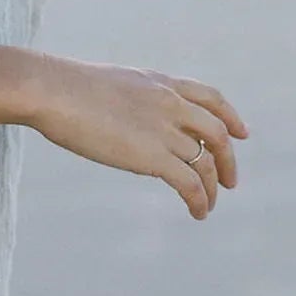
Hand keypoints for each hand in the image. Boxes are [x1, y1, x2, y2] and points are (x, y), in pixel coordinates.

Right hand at [29, 57, 248, 219]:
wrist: (53, 90)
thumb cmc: (67, 88)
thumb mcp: (113, 84)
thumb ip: (134, 99)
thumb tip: (129, 118)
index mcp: (161, 83)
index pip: (211, 98)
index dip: (231, 117)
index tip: (242, 133)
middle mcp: (170, 103)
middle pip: (217, 133)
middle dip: (227, 160)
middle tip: (228, 182)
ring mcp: (164, 129)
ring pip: (206, 162)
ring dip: (211, 188)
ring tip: (207, 205)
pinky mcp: (153, 155)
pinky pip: (190, 183)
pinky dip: (199, 200)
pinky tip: (197, 212)